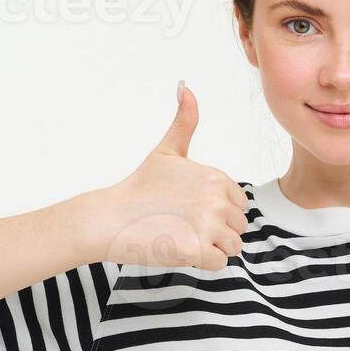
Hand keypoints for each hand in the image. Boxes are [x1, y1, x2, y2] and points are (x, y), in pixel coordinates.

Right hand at [83, 82, 250, 270]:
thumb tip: (186, 86)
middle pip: (239, 226)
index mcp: (215, 176)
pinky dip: (203, 263)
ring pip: (233, 246)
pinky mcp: (199, 250)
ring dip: (212, 247)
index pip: (239, 203)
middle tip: (183, 225)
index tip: (189, 209)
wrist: (110, 218)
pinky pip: (220, 263)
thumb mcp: (166, 150)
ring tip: (183, 237)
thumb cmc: (138, 187)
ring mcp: (208, 225)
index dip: (217, 211)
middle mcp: (217, 198)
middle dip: (217, 231)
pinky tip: (180, 249)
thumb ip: (184, 121)